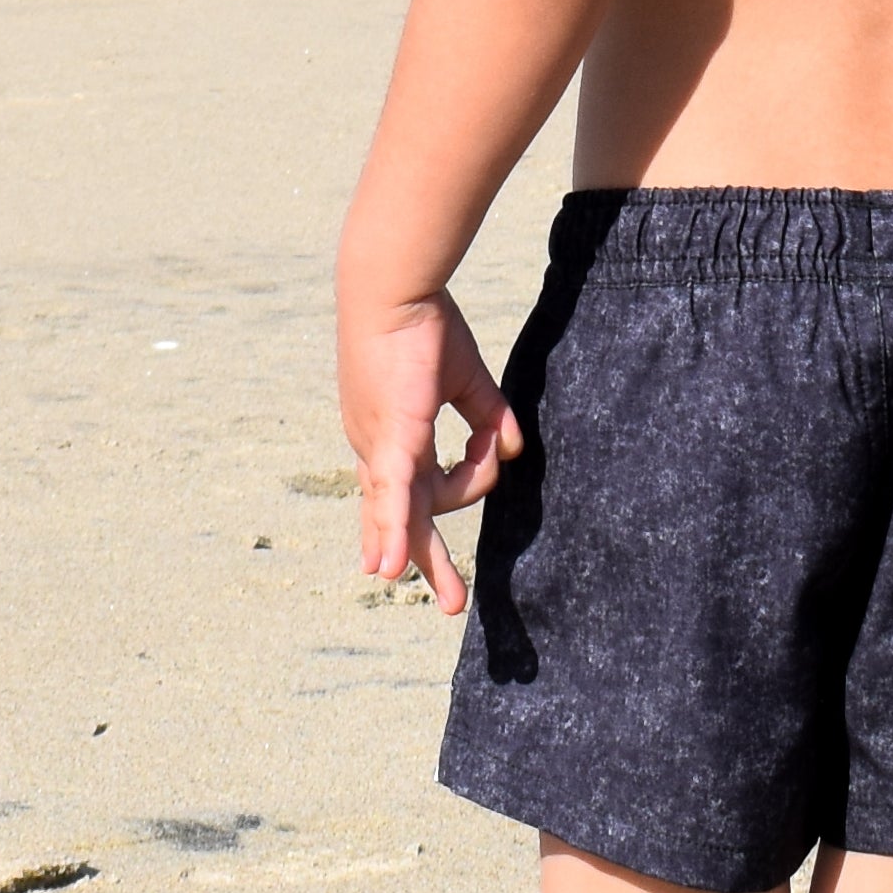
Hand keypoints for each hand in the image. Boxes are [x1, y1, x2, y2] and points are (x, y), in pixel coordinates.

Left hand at [337, 286, 520, 613]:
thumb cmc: (423, 320)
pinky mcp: (394, 439)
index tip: (392, 566)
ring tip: (452, 600)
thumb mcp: (463, 375)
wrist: (393, 289)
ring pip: (417, 510)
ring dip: (427, 557)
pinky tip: (390, 570)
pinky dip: (395, 533)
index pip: (399, 492)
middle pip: (403, 517)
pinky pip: (397, 496)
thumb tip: (514, 448)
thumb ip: (490, 413)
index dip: (397, 528)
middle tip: (449, 603)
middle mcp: (379, 450)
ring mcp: (382, 448)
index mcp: (391, 433)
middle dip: (424, 560)